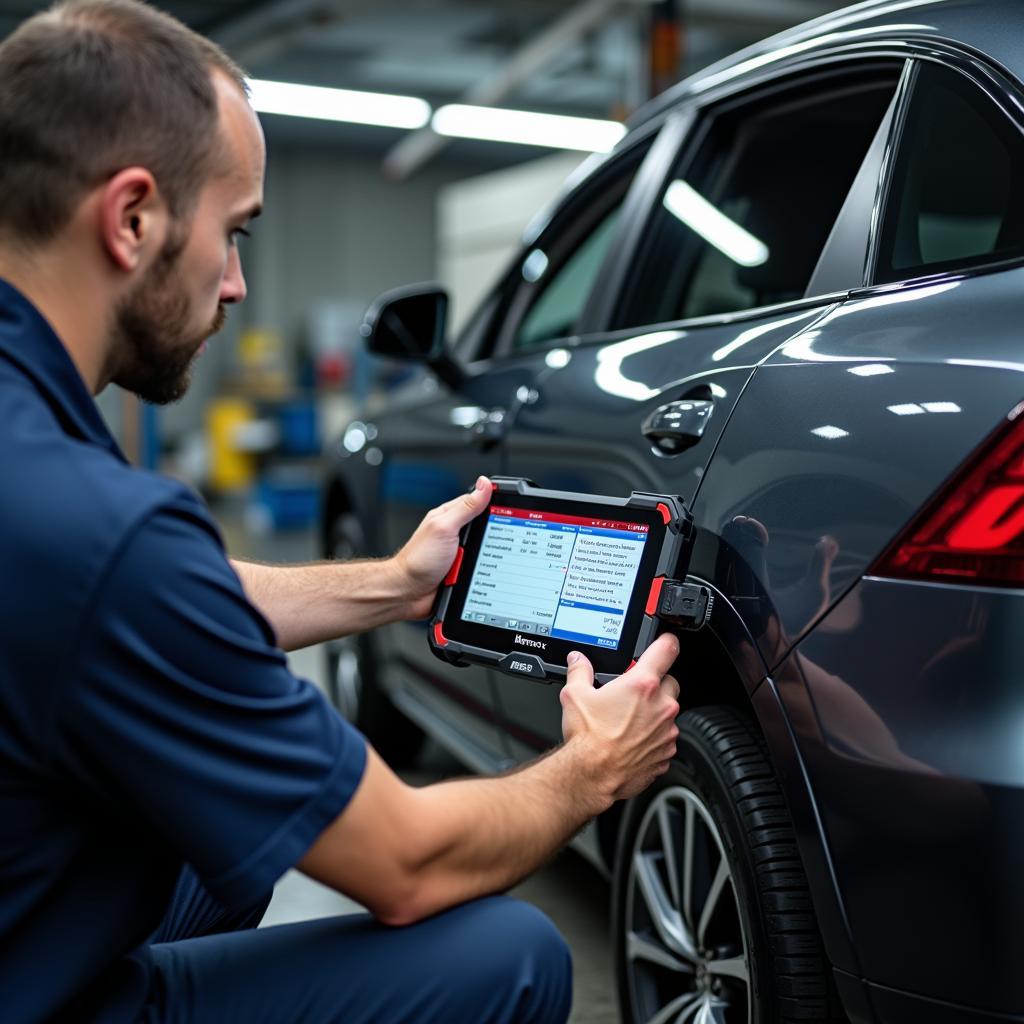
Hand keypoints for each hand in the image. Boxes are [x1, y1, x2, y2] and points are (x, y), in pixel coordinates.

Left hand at [392, 476, 491, 619]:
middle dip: (490, 539)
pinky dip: (481, 574)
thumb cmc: (418, 560)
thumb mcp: (445, 527)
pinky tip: (472, 576)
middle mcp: (455, 533)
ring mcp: (459, 553)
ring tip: (466, 565)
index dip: (496, 505)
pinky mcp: (462, 570)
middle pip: (487, 530)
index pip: (480, 502)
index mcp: (450, 516)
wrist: (407, 593)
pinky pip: (482, 569)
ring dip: (484, 560)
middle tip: (474, 547)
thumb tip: (484, 485)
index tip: (508, 512)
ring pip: (486, 552)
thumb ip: (466, 507)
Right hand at [560, 633, 680, 803]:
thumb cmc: (587, 738)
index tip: (664, 643)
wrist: (592, 775)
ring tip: (628, 721)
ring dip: (654, 713)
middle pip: (670, 682)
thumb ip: (579, 671)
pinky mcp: (667, 753)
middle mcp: (661, 706)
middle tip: (633, 692)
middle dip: (655, 684)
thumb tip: (578, 661)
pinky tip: (632, 741)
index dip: (666, 642)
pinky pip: (665, 738)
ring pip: (668, 712)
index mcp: (642, 684)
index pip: (667, 649)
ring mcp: (667, 731)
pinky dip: (653, 737)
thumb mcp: (574, 695)